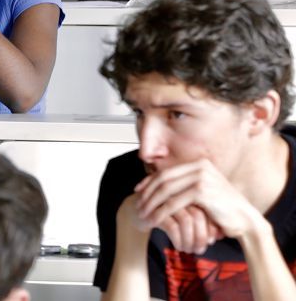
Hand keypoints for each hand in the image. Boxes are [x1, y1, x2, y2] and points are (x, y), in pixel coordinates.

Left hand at [134, 159, 263, 242]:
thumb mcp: (203, 191)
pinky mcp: (202, 191)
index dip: (150, 181)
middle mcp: (200, 166)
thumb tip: (160, 185)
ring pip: (166, 190)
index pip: (167, 171)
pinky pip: (174, 202)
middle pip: (163, 179)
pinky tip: (155, 220)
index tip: (138, 191)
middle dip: (147, 193)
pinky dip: (161, 212)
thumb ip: (186, 185)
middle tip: (137, 205)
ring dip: (151, 204)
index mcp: (200, 164)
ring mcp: (201, 177)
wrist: (246, 220)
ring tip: (143, 214)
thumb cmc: (224, 209)